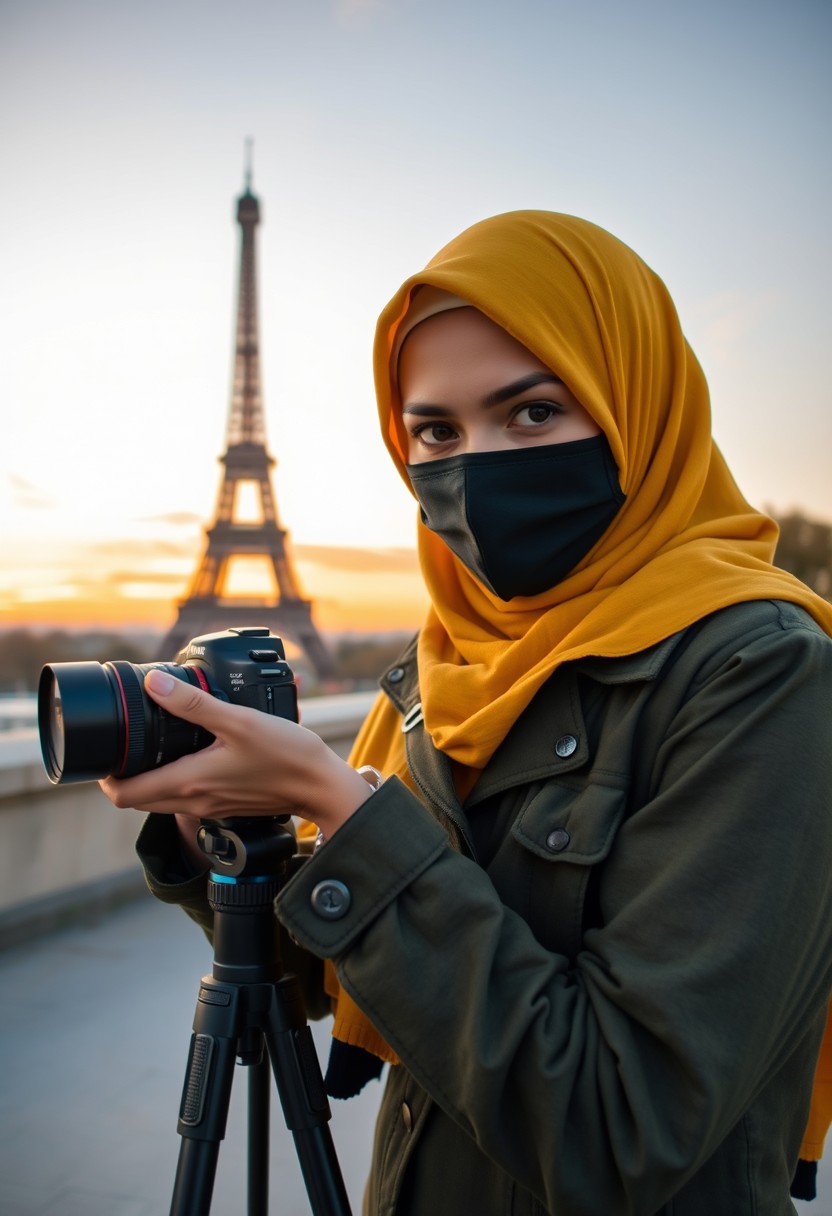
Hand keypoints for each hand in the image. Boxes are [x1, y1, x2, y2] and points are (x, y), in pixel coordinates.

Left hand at [99, 669, 371, 838]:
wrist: (322, 786)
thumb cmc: (286, 756)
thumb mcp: (239, 721)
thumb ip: (193, 704)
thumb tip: (154, 685)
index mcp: (189, 782)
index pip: (125, 795)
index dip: (104, 778)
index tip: (104, 752)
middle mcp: (194, 800)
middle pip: (138, 800)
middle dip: (122, 776)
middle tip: (124, 745)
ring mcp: (210, 805)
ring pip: (162, 799)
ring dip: (149, 777)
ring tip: (154, 744)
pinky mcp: (226, 803)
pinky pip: (188, 796)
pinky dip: (178, 778)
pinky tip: (195, 751)